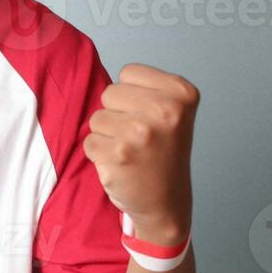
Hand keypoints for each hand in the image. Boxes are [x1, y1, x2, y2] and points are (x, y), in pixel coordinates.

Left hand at [83, 63, 198, 245]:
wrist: (166, 203)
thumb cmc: (162, 153)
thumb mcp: (172, 110)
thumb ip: (145, 88)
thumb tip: (97, 69)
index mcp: (182, 93)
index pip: (128, 73)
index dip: (133, 96)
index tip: (152, 118)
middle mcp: (165, 110)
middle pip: (109, 93)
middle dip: (118, 115)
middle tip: (140, 138)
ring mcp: (141, 133)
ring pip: (97, 117)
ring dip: (108, 135)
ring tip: (131, 152)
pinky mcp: (118, 155)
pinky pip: (89, 141)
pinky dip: (100, 154)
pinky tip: (122, 165)